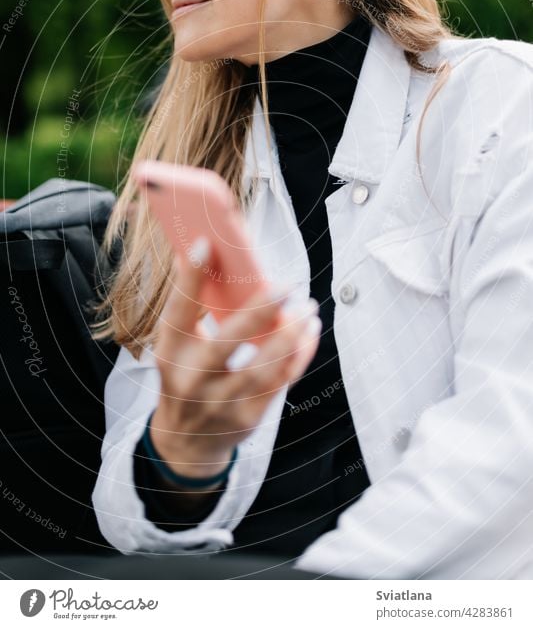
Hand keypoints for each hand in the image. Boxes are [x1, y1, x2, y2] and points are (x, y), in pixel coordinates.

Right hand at [149, 236, 320, 481]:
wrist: (186, 441)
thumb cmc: (186, 376)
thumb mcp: (177, 346)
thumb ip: (193, 309)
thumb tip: (211, 253)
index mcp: (170, 353)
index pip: (178, 312)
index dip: (189, 279)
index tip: (205, 244)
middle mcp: (191, 379)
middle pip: (227, 342)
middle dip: (259, 310)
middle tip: (286, 284)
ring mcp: (220, 402)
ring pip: (263, 366)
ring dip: (291, 334)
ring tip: (308, 308)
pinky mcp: (247, 418)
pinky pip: (280, 382)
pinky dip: (298, 355)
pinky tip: (309, 332)